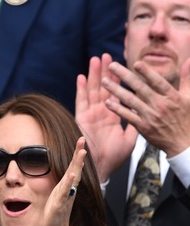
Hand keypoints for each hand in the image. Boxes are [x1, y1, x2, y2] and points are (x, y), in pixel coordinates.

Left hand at [41, 137, 85, 225]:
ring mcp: (66, 197)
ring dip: (77, 165)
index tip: (81, 140)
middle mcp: (69, 190)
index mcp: (67, 186)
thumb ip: (63, 183)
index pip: (74, 167)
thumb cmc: (55, 212)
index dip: (77, 154)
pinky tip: (72, 175)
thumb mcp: (58, 193)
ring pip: (73, 179)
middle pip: (76, 169)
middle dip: (79, 154)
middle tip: (83, 140)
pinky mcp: (60, 205)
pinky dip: (69, 184)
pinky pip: (65, 193)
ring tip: (81, 153)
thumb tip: (67, 172)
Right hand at [76, 53, 138, 181]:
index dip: (118, 80)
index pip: (116, 94)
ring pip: (92, 90)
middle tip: (107, 55)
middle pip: (103, 88)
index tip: (121, 66)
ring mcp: (90, 115)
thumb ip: (135, 123)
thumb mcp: (130, 139)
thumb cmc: (113, 157)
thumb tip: (144, 111)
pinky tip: (82, 77)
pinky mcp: (82, 119)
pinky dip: (81, 89)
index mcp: (113, 117)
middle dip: (105, 72)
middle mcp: (100, 113)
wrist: (100, 168)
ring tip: (96, 59)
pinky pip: (81, 101)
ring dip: (94, 75)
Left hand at [102, 58, 189, 157]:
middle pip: (140, 88)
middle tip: (112, 66)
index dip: (147, 72)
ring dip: (116, 90)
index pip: (158, 82)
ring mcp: (151, 116)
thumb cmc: (186, 118)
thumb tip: (188, 60)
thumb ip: (186, 78)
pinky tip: (107, 102)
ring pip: (130, 100)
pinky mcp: (143, 127)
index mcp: (172, 97)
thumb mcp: (189, 97)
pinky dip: (118, 109)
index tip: (136, 63)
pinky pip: (128, 116)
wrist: (183, 142)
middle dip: (125, 76)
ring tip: (104, 81)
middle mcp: (160, 105)